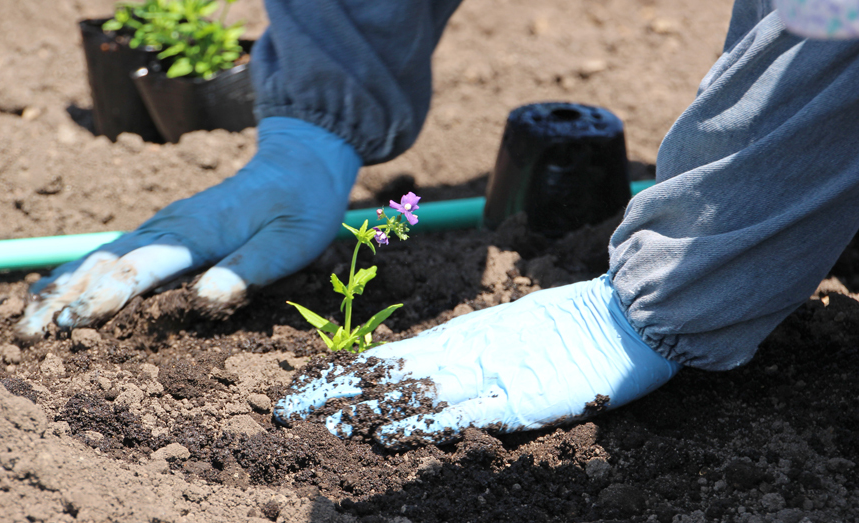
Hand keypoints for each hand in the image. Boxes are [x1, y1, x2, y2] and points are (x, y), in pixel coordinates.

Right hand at [16, 117, 360, 337]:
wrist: (297, 163)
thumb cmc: (300, 206)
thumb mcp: (289, 243)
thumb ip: (246, 271)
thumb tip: (204, 300)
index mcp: (196, 232)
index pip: (141, 266)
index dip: (107, 295)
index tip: (72, 322)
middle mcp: (167, 226)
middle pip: (104, 263)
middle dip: (63, 299)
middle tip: (26, 335)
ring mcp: (160, 227)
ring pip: (98, 257)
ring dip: (59, 289)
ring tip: (24, 322)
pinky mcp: (162, 232)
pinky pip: (108, 252)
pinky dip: (75, 274)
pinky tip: (50, 291)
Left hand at [274, 275, 680, 447]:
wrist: (629, 313)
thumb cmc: (574, 327)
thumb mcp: (510, 333)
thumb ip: (471, 353)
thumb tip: (426, 380)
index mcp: (462, 339)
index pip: (389, 358)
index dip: (342, 375)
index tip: (302, 390)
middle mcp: (465, 352)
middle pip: (387, 375)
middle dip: (335, 394)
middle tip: (285, 412)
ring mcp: (491, 373)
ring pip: (413, 393)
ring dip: (363, 409)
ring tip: (316, 423)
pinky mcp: (521, 397)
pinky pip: (462, 414)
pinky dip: (420, 424)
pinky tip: (384, 436)